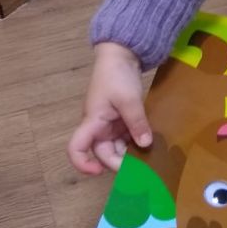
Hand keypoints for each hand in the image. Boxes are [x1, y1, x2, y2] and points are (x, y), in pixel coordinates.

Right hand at [67, 42, 151, 175]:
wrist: (120, 55)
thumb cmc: (117, 75)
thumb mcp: (129, 99)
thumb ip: (136, 122)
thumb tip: (145, 145)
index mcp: (92, 122)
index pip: (76, 148)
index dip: (82, 164)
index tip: (98, 172)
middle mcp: (98, 127)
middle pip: (103, 153)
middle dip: (119, 163)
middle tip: (141, 170)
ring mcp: (110, 124)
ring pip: (117, 148)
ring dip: (130, 155)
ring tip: (148, 161)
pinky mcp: (121, 120)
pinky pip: (126, 138)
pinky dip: (135, 144)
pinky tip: (150, 147)